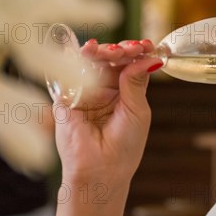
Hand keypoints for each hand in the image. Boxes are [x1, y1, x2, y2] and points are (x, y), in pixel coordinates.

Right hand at [53, 39, 162, 185]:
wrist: (101, 170)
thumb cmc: (124, 146)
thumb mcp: (138, 111)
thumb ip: (137, 83)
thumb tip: (149, 58)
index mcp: (126, 91)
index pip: (131, 63)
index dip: (138, 52)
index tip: (148, 45)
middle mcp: (105, 88)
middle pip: (112, 59)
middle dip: (120, 49)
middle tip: (128, 49)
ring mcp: (86, 90)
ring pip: (92, 61)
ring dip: (103, 51)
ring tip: (112, 51)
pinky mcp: (67, 96)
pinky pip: (71, 72)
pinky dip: (79, 58)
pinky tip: (89, 51)